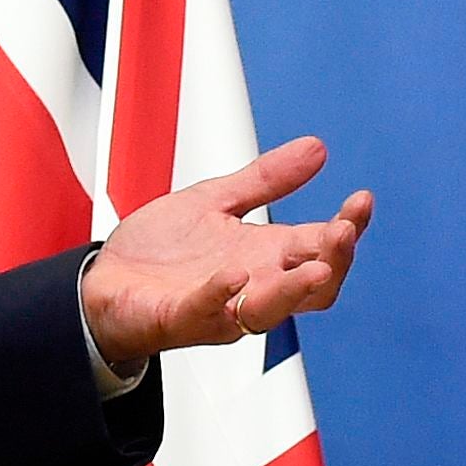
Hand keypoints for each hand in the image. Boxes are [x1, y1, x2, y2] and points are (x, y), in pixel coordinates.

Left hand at [79, 137, 374, 368]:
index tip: (361, 199)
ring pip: (270, 311)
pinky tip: (234, 274)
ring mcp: (220, 306)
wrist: (103, 280)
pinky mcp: (181, 317)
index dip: (348, 226)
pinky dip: (222, 294)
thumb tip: (317, 148)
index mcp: (266, 257)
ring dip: (295, 290)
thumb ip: (265, 180)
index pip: (322, 249)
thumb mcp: (217, 200)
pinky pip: (208, 312)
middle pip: (313, 289)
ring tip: (317, 266)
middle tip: (346, 230)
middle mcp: (253, 286)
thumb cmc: (160, 252)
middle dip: (335, 261)